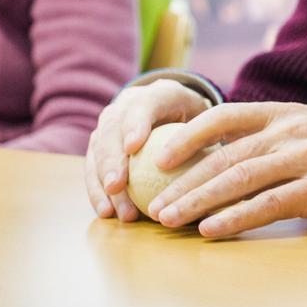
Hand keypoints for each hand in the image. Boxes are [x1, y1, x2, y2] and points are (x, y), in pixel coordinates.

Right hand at [84, 79, 211, 221]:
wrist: (178, 112)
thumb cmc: (201, 124)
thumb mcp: (212, 124)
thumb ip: (210, 140)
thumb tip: (213, 173)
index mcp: (160, 94)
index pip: (145, 104)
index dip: (136, 124)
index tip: (133, 147)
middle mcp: (127, 105)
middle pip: (112, 129)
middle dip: (111, 159)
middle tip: (117, 186)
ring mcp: (110, 124)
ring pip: (97, 151)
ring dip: (102, 183)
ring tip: (113, 210)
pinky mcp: (99, 144)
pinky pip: (93, 168)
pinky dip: (98, 191)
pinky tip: (107, 213)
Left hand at [143, 102, 306, 236]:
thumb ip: (272, 135)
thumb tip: (222, 154)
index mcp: (284, 113)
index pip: (224, 117)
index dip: (188, 137)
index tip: (159, 157)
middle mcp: (290, 133)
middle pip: (224, 157)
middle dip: (184, 183)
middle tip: (155, 206)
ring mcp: (305, 160)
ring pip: (239, 180)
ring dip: (199, 202)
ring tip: (172, 220)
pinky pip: (268, 205)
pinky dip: (235, 218)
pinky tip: (212, 230)